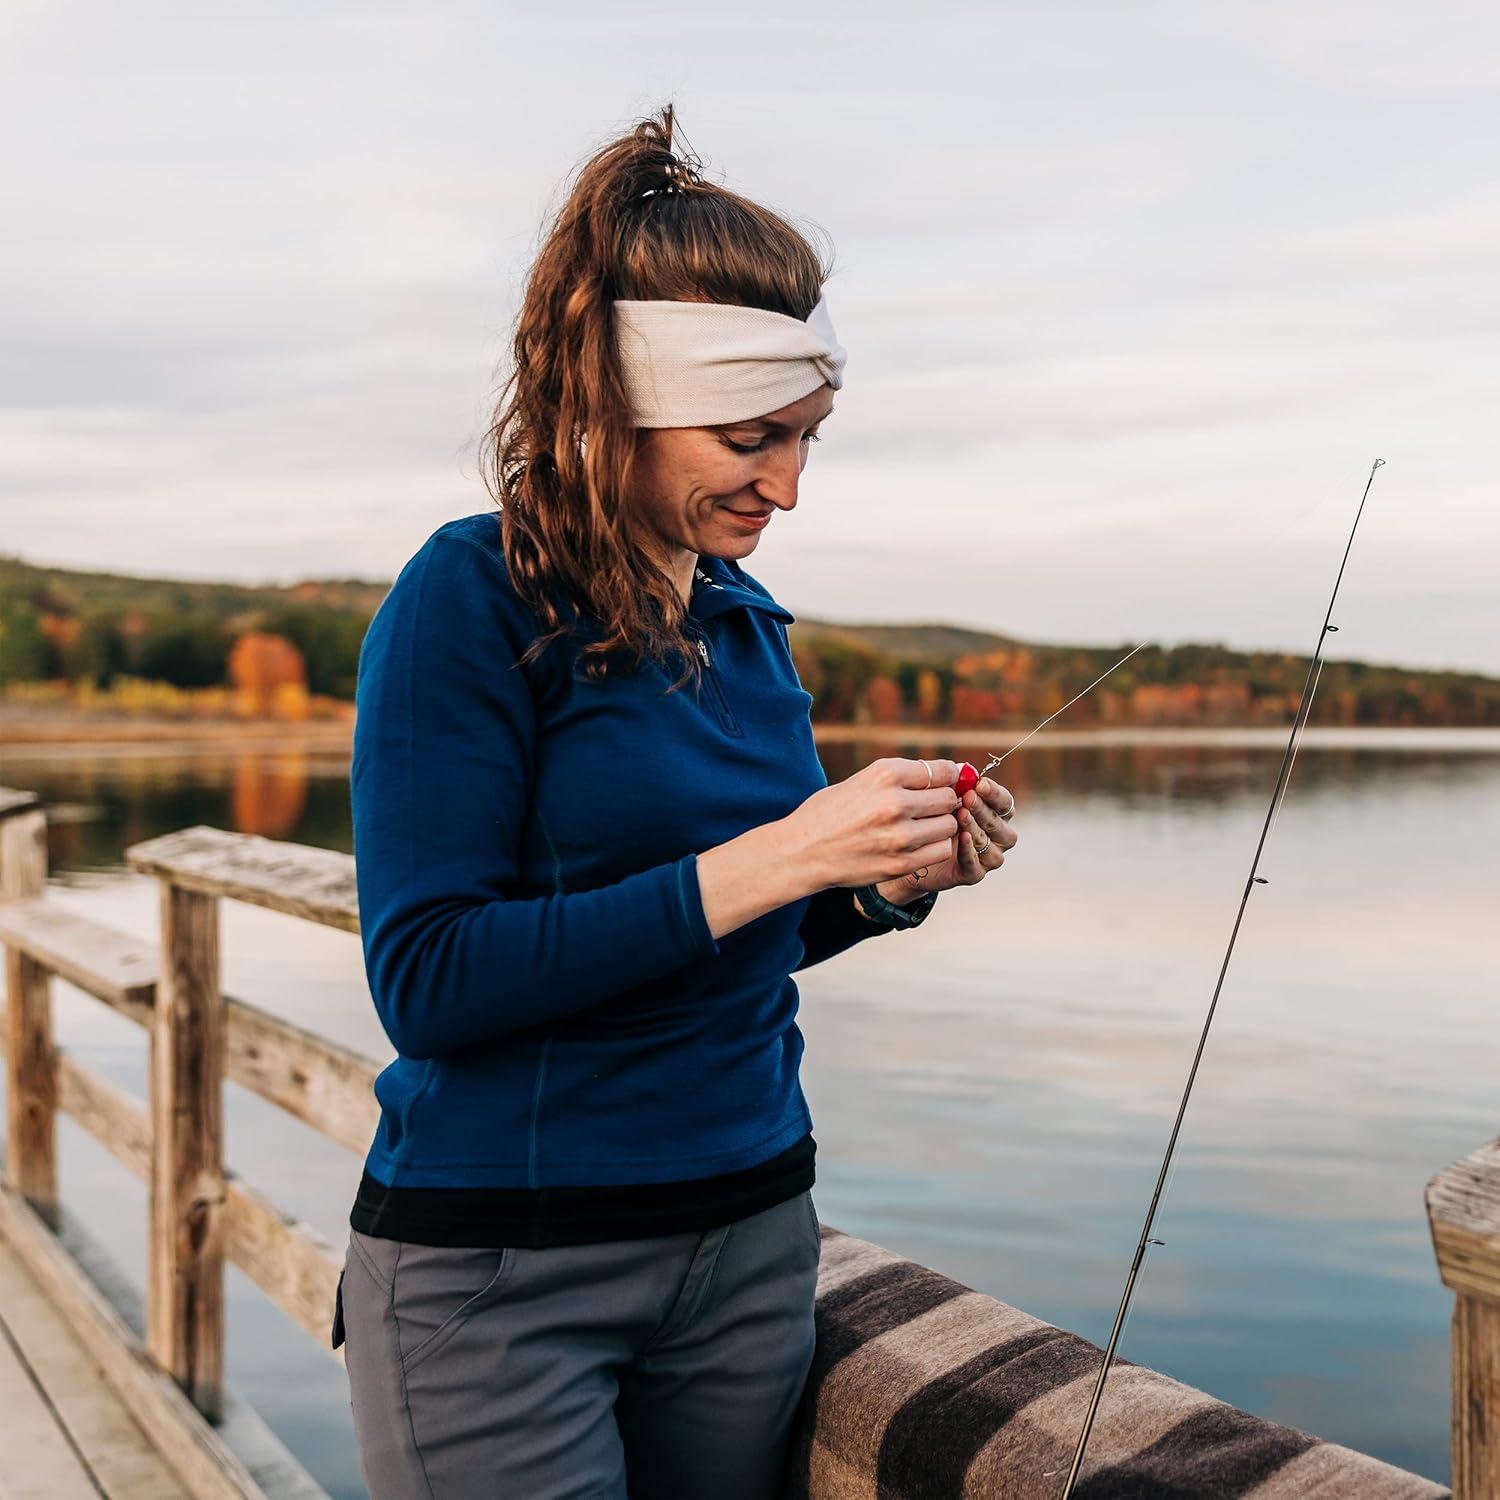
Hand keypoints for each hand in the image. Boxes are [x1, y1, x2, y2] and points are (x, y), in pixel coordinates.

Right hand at [783, 757, 964, 891]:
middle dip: (943, 802)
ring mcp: (901, 836)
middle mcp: (896, 802)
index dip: (949, 777)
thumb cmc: (830, 812)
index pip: (942, 771)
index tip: (946, 783)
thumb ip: (903, 777)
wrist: (802, 851)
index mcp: (886, 774)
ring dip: (940, 826)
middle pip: (948, 798)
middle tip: (929, 808)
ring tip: (920, 827)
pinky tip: (916, 844)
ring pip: (949, 825)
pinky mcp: (902, 863)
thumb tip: (949, 773)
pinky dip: (933, 847)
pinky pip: (940, 850)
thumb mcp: (863, 781)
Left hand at [881, 776, 1016, 899]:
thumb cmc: (933, 817)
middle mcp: (997, 836)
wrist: (914, 852)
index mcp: (995, 814)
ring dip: (977, 827)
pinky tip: (962, 838)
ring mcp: (987, 857)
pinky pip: (976, 865)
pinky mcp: (973, 874)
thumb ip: (955, 785)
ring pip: (991, 843)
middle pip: (1000, 822)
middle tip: (968, 798)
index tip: (980, 784)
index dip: (995, 794)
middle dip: (983, 808)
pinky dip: (970, 851)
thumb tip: (963, 768)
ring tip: (961, 815)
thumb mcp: (943, 799)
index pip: (1005, 803)